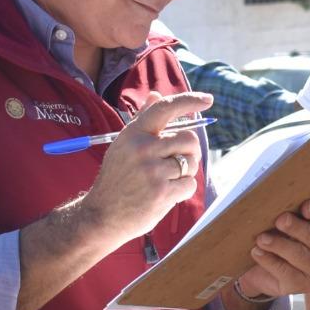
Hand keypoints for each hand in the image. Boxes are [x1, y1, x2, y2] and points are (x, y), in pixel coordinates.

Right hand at [78, 91, 211, 245]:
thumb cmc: (117, 178)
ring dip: (186, 173)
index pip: (164, 109)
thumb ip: (143, 121)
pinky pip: (190, 184)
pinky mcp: (162, 193)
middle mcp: (142, 148)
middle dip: (190, 151)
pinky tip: (166, 194)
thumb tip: (157, 95)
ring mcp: (152, 171)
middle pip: (188, 139)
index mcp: (133, 134)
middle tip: (179, 162)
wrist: (101, 215)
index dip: (189, 101)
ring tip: (166, 180)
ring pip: (191, 163)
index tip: (207, 99)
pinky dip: (183, 190)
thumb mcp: (123, 145)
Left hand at [235, 200, 309, 299]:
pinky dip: (270, 261)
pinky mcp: (303, 284)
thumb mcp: (279, 223)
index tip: (305, 206)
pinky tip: (257, 252)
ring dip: (280, 245)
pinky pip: (288, 273)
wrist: (260, 269)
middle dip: (296, 227)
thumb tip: (272, 203)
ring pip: (300, 255)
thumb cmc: (274, 237)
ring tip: (261, 238)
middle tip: (280, 220)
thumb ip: (283, 213)